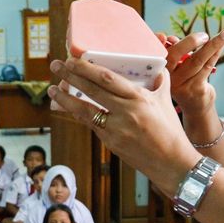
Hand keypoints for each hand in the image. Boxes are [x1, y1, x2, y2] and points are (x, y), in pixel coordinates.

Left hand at [49, 58, 196, 194]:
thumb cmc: (171, 131)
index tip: (73, 59)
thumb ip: (160, 83)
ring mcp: (116, 130)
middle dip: (71, 77)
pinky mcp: (111, 143)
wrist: (172, 163)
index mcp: (139, 99)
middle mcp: (126, 113)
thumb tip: (157, 68)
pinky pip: (92, 125)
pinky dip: (80, 115)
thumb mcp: (166, 102)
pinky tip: (70, 107)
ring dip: (66, 99)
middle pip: (92, 91)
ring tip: (52, 90)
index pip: (108, 79)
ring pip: (85, 111)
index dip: (87, 68)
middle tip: (55, 65)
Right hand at [159, 29, 223, 118]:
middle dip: (190, 41)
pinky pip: (207, 66)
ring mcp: (181, 85)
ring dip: (213, 45)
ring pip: (197, 60)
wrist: (194, 106)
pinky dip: (216, 53)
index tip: (164, 36)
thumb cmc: (185, 80)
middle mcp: (166, 78)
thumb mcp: (176, 67)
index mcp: (159, 69)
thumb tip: (173, 38)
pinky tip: (222, 46)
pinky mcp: (195, 89)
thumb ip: (175, 52)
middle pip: (175, 55)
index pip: (156, 53)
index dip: (158, 43)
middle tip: (205, 35)